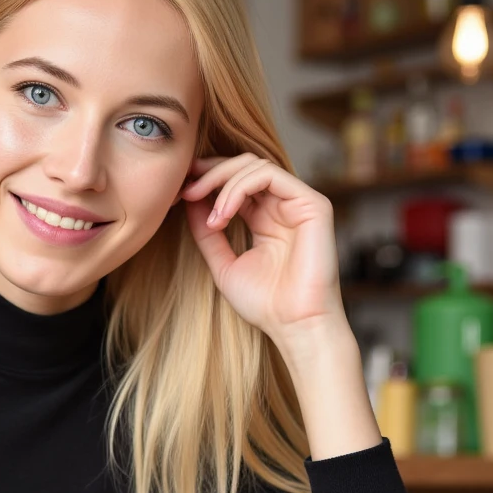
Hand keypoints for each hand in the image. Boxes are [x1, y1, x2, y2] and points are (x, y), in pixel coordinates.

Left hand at [179, 155, 344, 345]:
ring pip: (254, 166)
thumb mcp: (223, 264)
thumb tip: (189, 200)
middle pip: (243, 166)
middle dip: (210, 174)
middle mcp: (283, 206)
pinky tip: (222, 215)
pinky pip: (269, 175)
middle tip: (185, 191)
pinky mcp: (313, 204)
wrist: (295, 326)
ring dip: (221, 183)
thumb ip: (207, 233)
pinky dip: (239, 188)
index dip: (207, 179)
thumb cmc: (265, 304)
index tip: (179, 191)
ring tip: (209, 216)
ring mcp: (299, 203)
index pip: (236, 182)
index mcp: (266, 218)